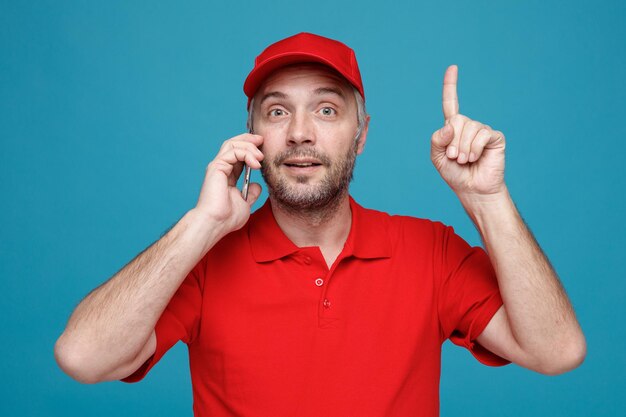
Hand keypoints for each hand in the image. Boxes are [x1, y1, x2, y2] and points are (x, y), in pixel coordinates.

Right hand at [195, 133, 263, 234]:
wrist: (216, 223)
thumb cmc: (227, 217)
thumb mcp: (245, 203)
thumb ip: (251, 193)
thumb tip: (257, 186)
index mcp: (227, 175)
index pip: (238, 155)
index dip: (250, 148)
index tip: (263, 149)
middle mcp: (221, 168)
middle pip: (233, 144)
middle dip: (249, 139)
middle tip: (262, 140)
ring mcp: (218, 166)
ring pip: (233, 144)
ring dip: (249, 146)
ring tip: (261, 156)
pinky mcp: (217, 167)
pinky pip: (233, 152)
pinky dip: (246, 154)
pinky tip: (256, 164)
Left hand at [430, 65, 506, 198]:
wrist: (472, 189)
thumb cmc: (455, 174)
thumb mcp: (437, 157)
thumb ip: (437, 140)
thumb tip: (449, 126)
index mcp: (453, 128)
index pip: (451, 103)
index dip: (451, 85)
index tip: (453, 67)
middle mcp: (469, 126)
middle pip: (456, 120)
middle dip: (452, 142)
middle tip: (454, 158)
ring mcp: (482, 130)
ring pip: (468, 128)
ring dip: (462, 148)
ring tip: (464, 160)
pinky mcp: (494, 137)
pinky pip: (482, 134)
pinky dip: (474, 148)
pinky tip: (475, 158)